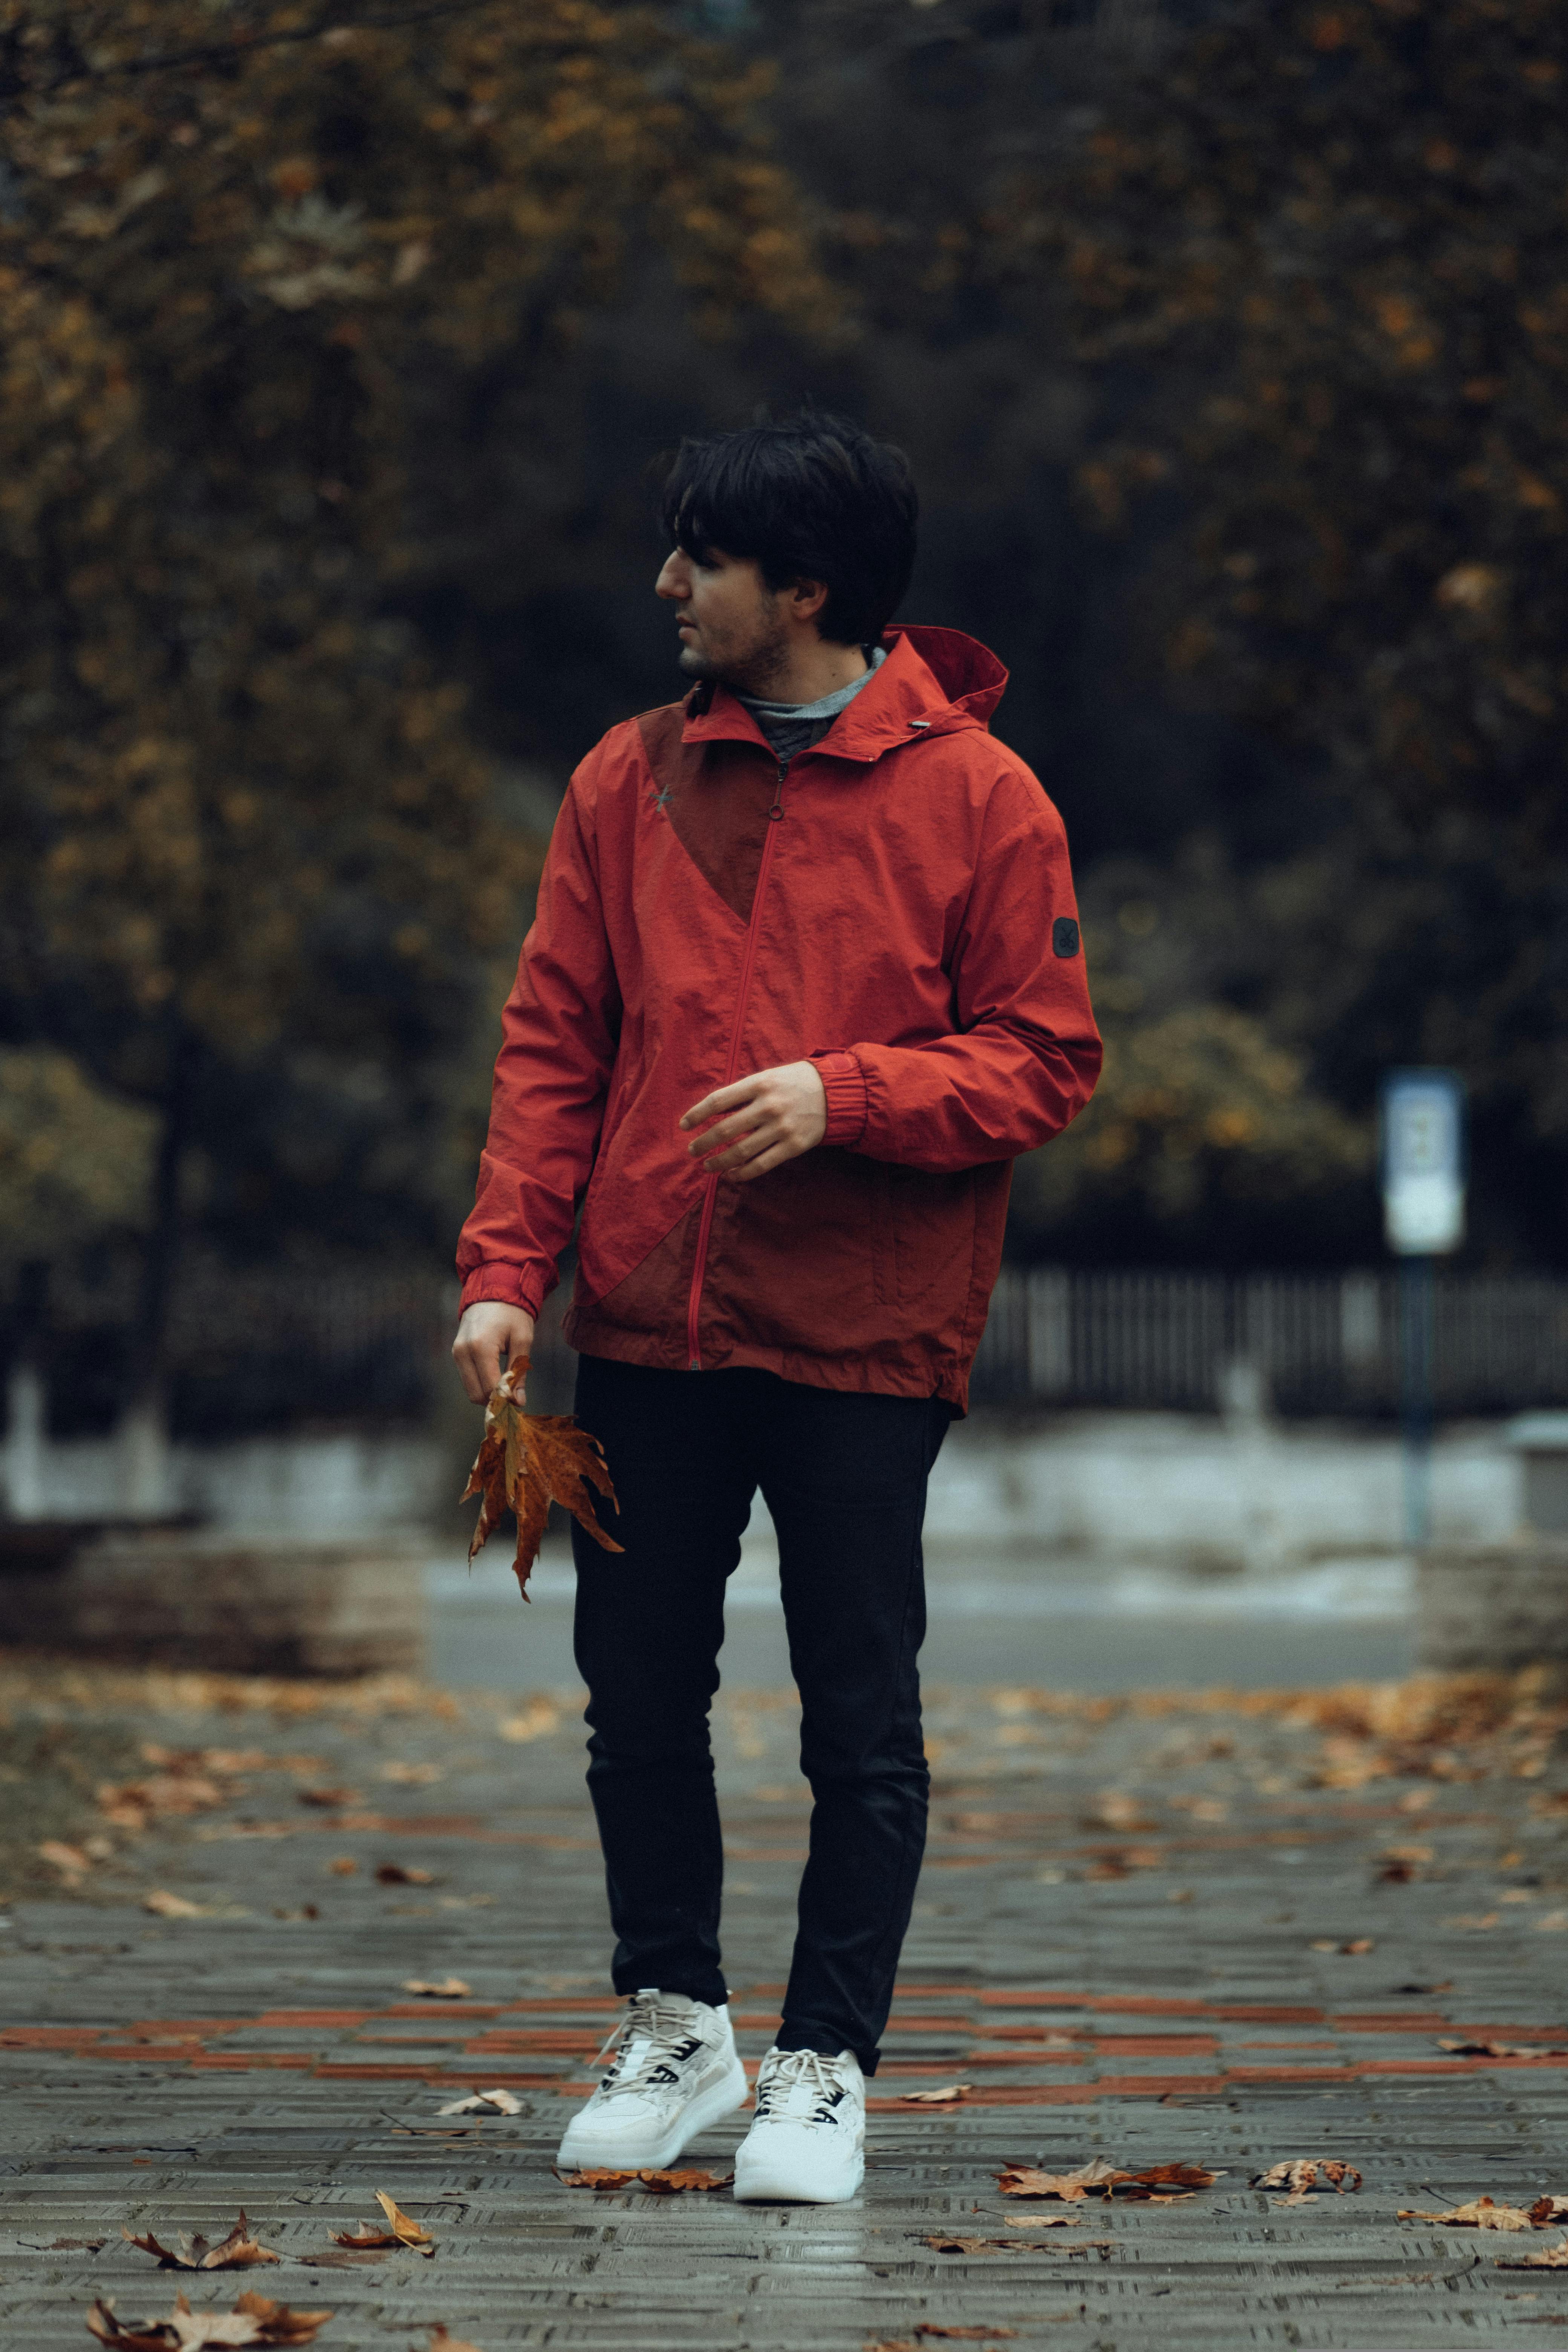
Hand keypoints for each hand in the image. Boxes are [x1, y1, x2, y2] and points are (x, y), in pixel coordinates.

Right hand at [452, 1301, 535, 1404]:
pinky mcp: (456, 1352)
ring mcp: (457, 1352)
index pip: (490, 1387)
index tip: (519, 1402)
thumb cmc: (512, 1313)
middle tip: (513, 1396)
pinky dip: (481, 1383)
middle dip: (495, 1400)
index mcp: (480, 1347)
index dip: (505, 1399)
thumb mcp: (522, 1339)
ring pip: (470, 1389)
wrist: (493, 1289)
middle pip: (476, 1394)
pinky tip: (496, 1375)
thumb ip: (519, 1372)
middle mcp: (463, 1351)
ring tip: (506, 1385)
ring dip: (487, 1393)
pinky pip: (467, 1378)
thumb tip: (518, 1402)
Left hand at [680, 1059, 827, 1181]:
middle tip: (692, 1151)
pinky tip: (731, 1176)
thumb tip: (711, 1112)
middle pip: (725, 1130)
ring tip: (708, 1166)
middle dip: (703, 1143)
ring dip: (719, 1162)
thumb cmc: (794, 1083)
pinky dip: (742, 1173)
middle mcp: (768, 1106)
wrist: (835, 1092)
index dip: (697, 1114)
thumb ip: (742, 1094)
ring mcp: (781, 1127)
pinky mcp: (793, 1146)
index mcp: (759, 1084)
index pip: (718, 1101)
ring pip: (741, 1151)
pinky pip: (761, 1165)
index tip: (683, 1126)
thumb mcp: (768, 1078)